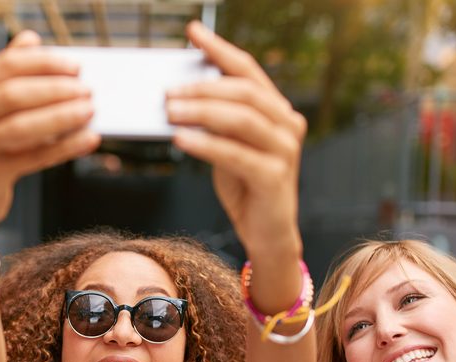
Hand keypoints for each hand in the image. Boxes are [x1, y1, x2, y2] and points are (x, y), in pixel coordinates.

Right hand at [0, 31, 101, 233]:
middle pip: (13, 93)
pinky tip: (86, 140)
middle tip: (86, 90)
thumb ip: (4, 78)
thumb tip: (30, 41)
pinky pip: (32, 156)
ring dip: (62, 115)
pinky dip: (64, 147)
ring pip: (22, 125)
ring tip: (89, 111)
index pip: (4, 66)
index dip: (43, 63)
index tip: (74, 67)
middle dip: (56, 89)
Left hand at [166, 22, 306, 259]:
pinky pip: (235, 153)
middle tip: (167, 91)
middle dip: (202, 87)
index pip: (248, 71)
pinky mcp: (274, 177)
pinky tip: (181, 139)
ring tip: (169, 111)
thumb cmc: (245, 188)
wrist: (267, 235)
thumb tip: (177, 93)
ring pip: (241, 118)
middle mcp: (288, 125)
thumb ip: (216, 120)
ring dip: (200, 111)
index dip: (219, 49)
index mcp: (278, 111)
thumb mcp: (229, 146)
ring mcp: (285, 151)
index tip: (192, 32)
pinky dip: (205, 143)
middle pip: (244, 92)